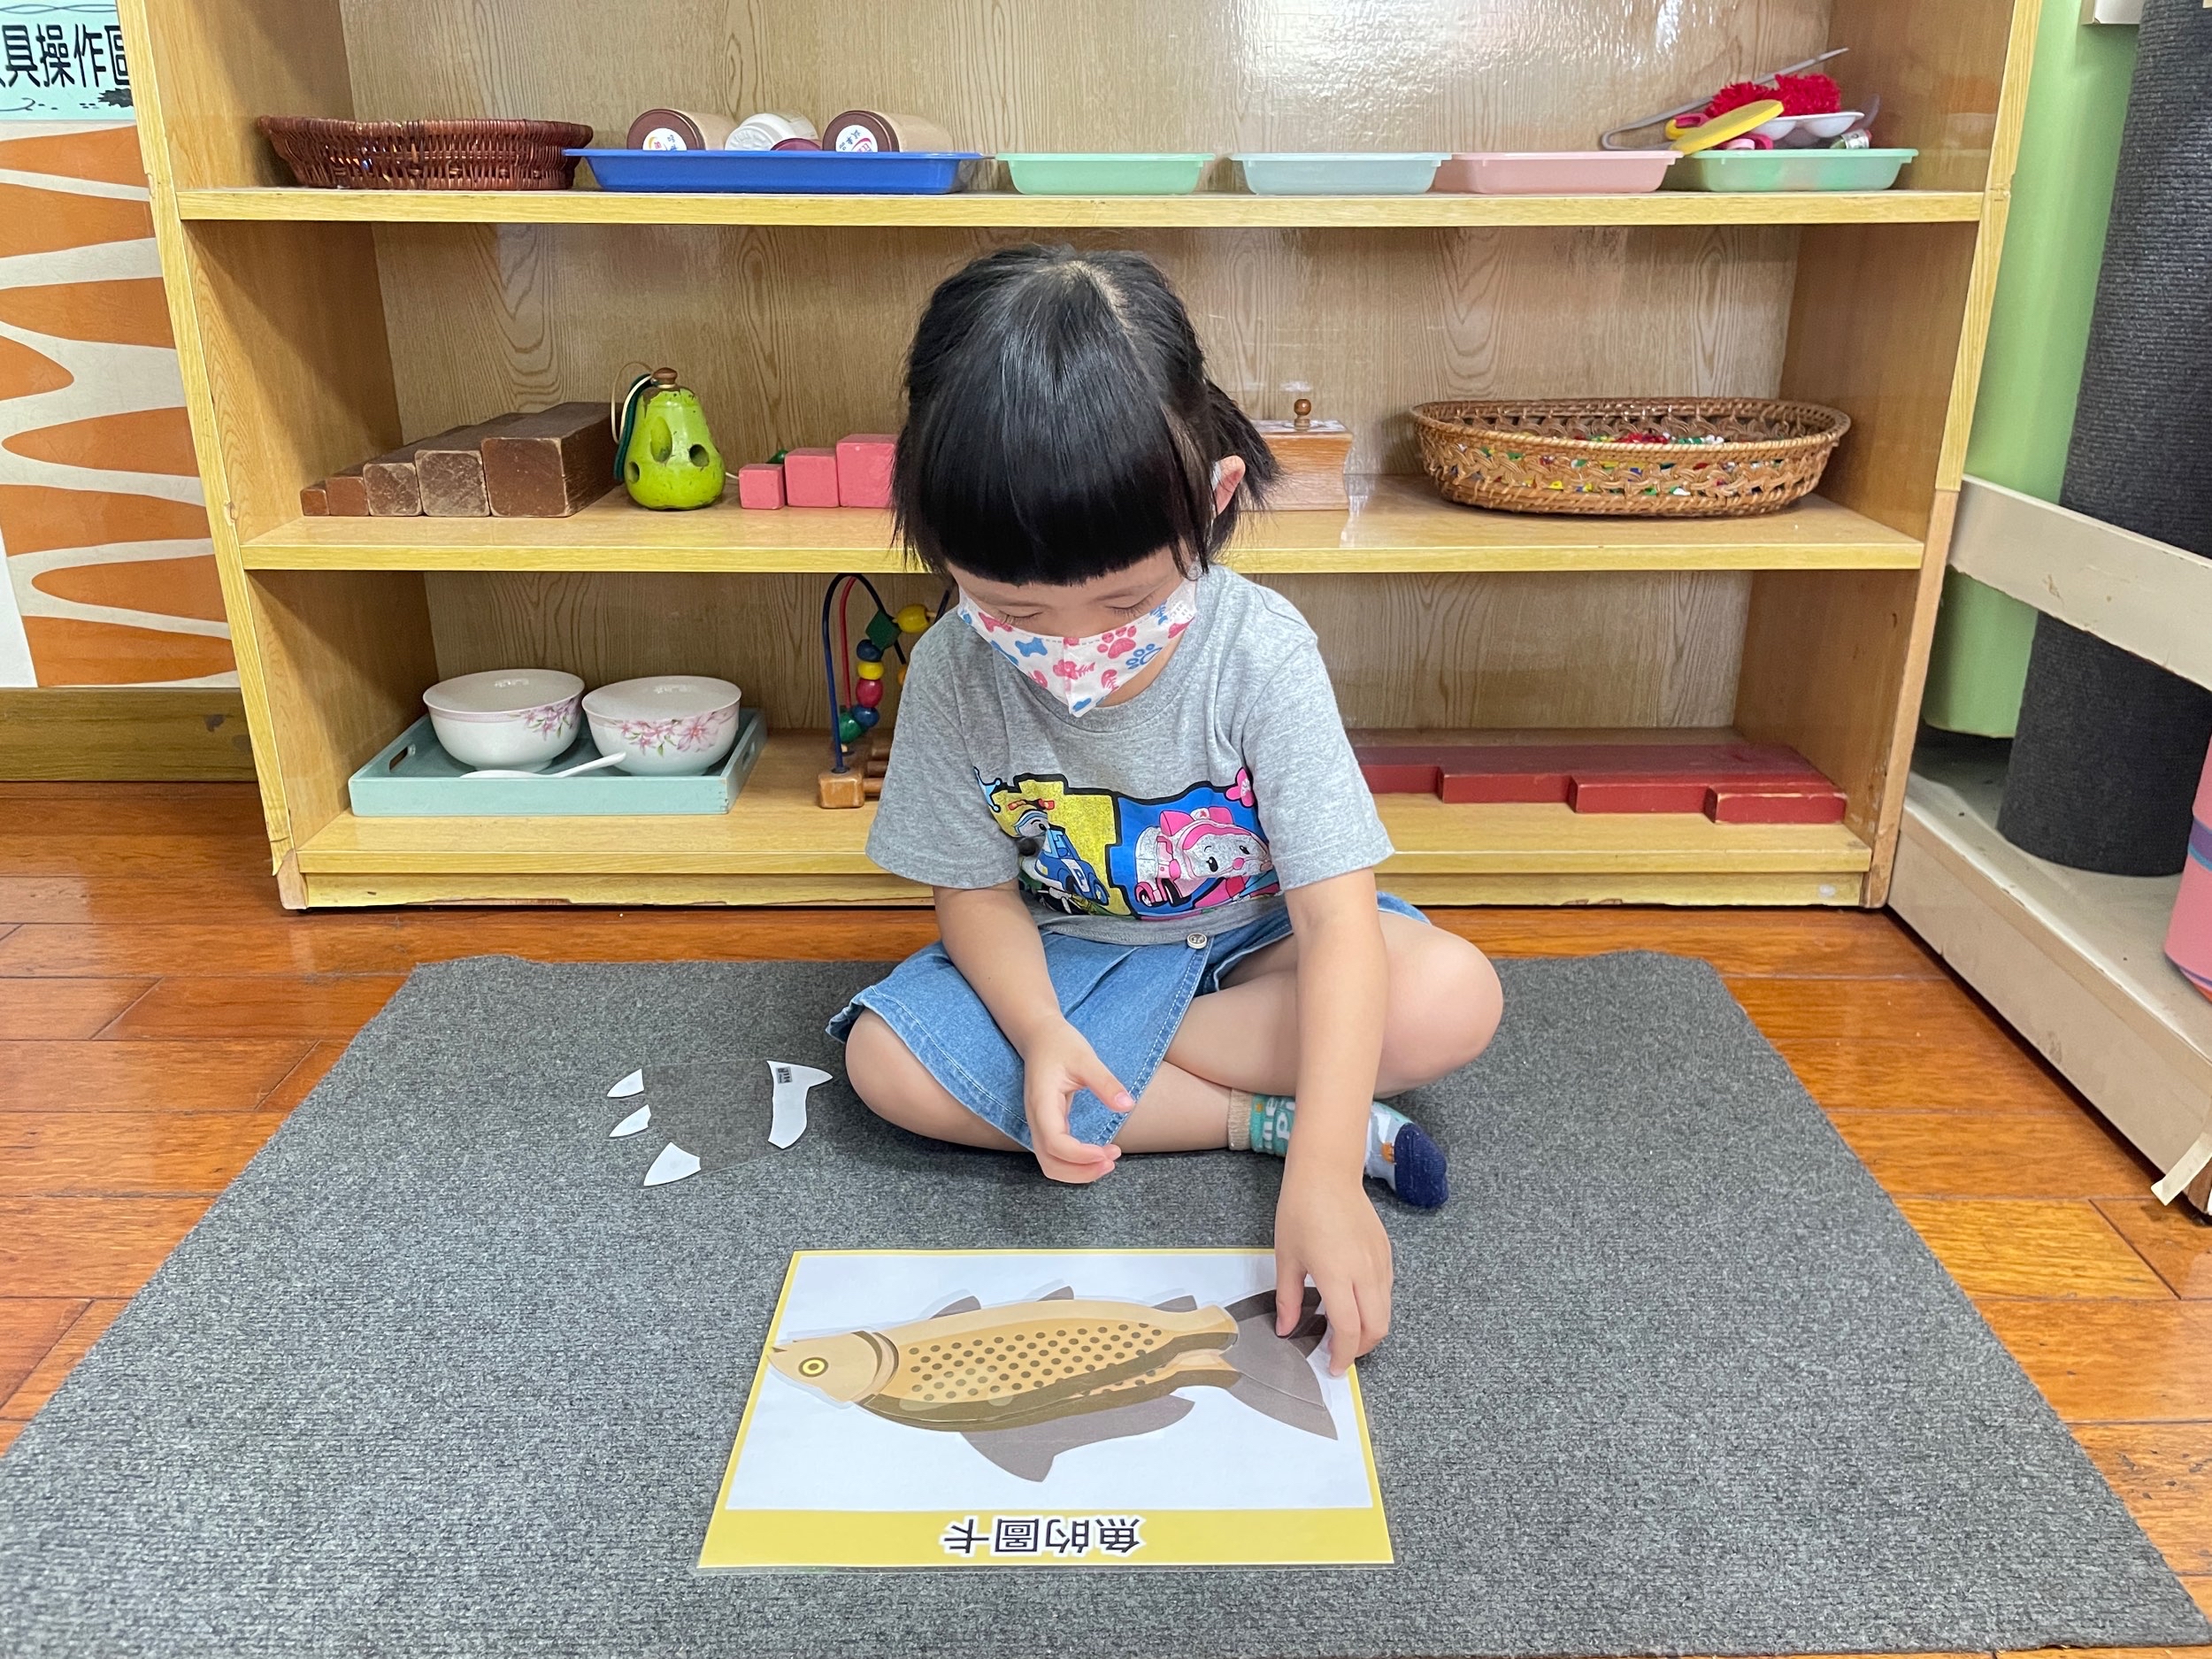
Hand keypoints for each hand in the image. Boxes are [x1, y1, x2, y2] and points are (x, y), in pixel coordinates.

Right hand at [1016, 1018, 1133, 1184]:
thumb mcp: (1085, 1058)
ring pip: (1051, 1165)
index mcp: (1042, 1104)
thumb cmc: (1060, 1045)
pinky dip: (1076, 1164)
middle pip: (1050, 1164)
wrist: (1040, 1037)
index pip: (1054, 1143)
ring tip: (1109, 1161)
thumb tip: (1127, 1106)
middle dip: (1081, 1172)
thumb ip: (1105, 1082)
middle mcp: (1036, 1120)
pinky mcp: (1047, 1126)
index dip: (1080, 1155)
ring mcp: (1039, 1125)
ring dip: (1079, 1172)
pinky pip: (1056, 1156)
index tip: (1107, 1151)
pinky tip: (1098, 1155)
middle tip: (1112, 1161)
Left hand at [1274, 1169, 1391, 1373]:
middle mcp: (1365, 1272)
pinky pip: (1387, 1291)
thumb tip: (1286, 1329)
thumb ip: (1288, 1298)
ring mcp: (1380, 1262)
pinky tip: (1354, 1302)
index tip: (1332, 1368)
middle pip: (1377, 1327)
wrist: (1327, 1173)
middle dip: (1361, 1349)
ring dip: (1370, 1329)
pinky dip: (1375, 1307)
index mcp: (1337, 1275)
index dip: (1343, 1355)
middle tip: (1340, 1352)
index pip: (1349, 1330)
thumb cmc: (1300, 1210)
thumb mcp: (1286, 1257)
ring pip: (1386, 1311)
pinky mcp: (1386, 1252)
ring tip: (1345, 1330)